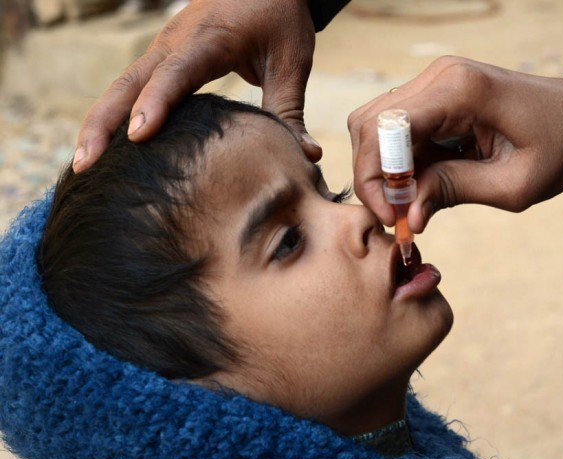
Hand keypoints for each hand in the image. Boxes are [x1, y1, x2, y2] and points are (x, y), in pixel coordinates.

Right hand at [74, 0, 320, 171]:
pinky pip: (130, 85)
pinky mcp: (162, 56)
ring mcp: (163, 47)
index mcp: (211, 39)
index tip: (137, 135)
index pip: (178, 72)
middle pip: (129, 80)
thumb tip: (307, 160)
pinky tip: (104, 145)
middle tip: (84, 164)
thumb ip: (291, 110)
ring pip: (121, 84)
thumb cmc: (279, 17)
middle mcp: (176, 41)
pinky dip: (113, 113)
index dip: (157, 102)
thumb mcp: (292, 60)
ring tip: (82, 163)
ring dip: (99, 121)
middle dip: (104, 122)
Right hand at [348, 57, 562, 232]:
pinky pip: (396, 130)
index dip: (375, 178)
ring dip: (383, 170)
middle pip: (369, 125)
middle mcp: (439, 77)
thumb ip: (453, 192)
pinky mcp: (435, 96)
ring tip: (411, 202)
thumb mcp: (513, 184)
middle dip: (373, 176)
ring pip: (375, 127)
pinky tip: (421, 185)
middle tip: (398, 214)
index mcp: (460, 90)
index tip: (394, 216)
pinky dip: (397, 163)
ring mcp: (435, 83)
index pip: (385, 129)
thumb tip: (407, 215)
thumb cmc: (560, 147)